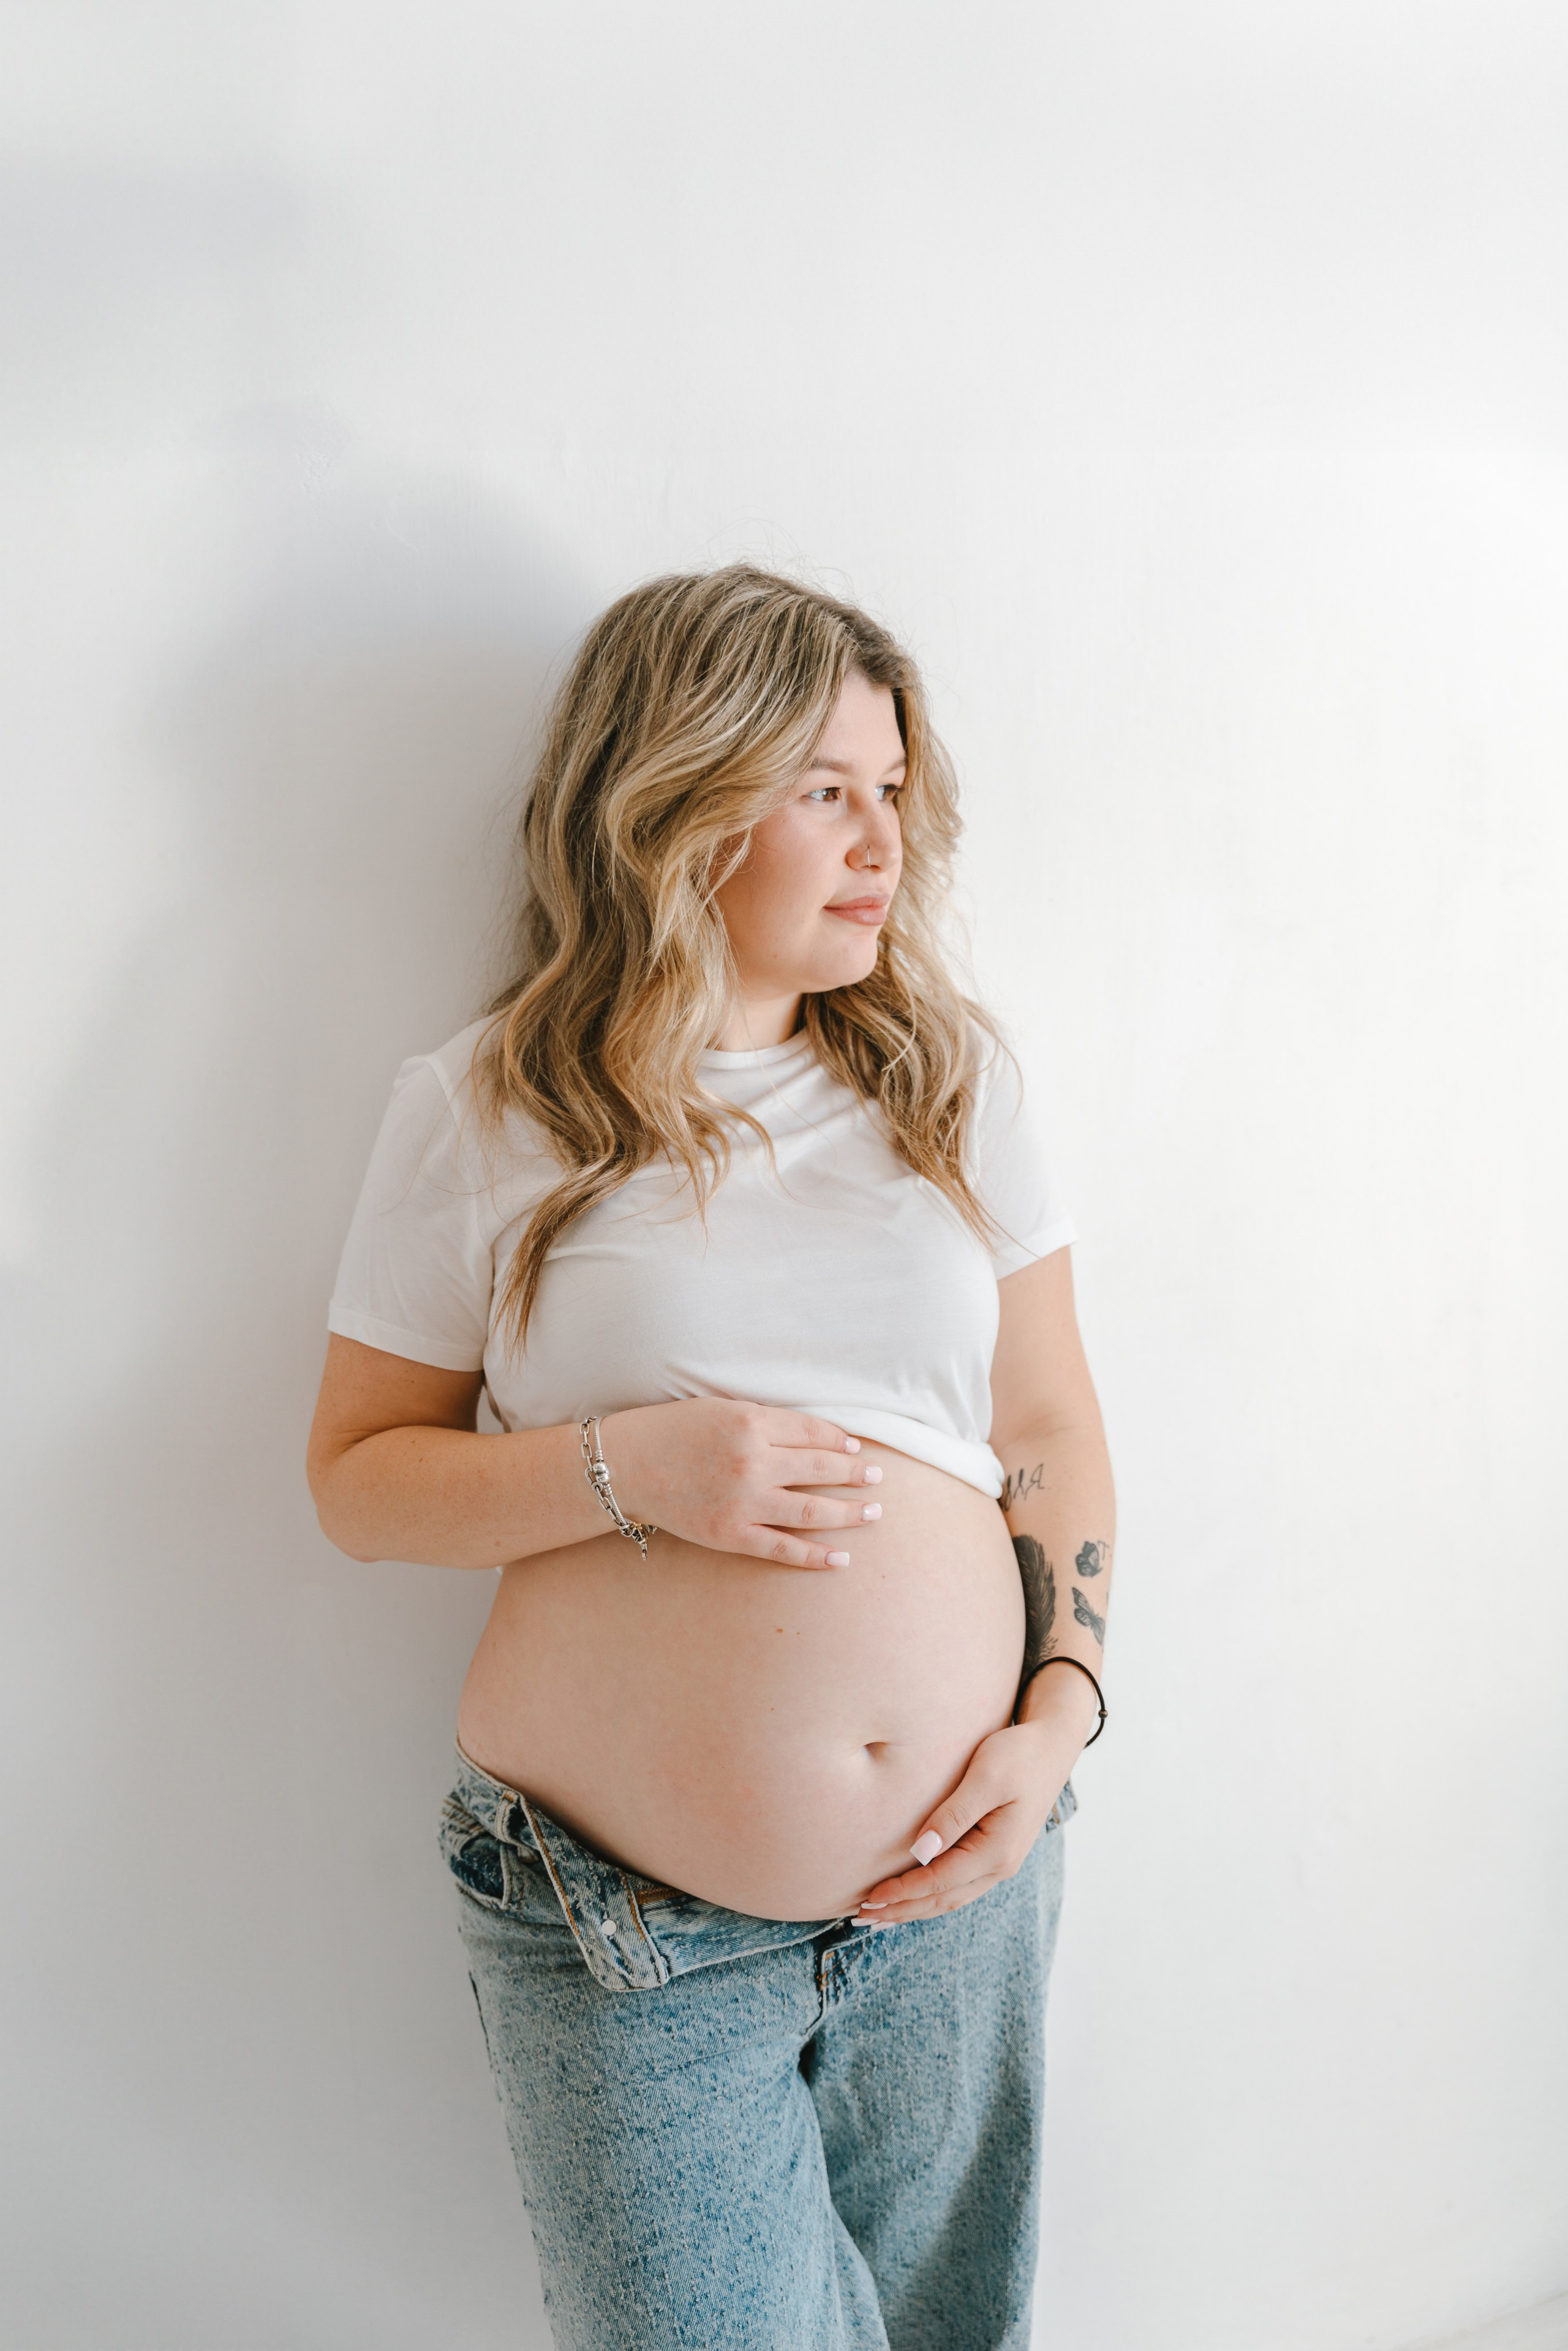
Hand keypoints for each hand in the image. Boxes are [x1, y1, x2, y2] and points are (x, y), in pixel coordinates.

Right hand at [598, 1399, 884, 1570]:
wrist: (626, 1466)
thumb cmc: (672, 1431)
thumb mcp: (720, 1409)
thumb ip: (764, 1421)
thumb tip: (812, 1435)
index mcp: (751, 1423)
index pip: (812, 1432)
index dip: (840, 1441)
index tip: (857, 1449)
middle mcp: (752, 1461)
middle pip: (820, 1467)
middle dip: (855, 1474)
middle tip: (878, 1476)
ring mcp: (743, 1501)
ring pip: (811, 1509)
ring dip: (848, 1512)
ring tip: (874, 1512)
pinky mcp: (731, 1534)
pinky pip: (783, 1547)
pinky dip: (815, 1555)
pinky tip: (841, 1558)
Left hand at [852, 1671, 1096, 1922]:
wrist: (1052, 1746)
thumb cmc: (1018, 1754)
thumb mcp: (985, 1777)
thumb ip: (953, 1815)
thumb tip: (920, 1851)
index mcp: (997, 1851)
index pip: (939, 1881)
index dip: (902, 1892)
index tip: (869, 1897)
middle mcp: (1000, 1866)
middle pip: (942, 1900)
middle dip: (902, 1910)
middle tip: (861, 1918)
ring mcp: (1000, 1863)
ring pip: (950, 1898)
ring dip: (914, 1908)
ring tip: (879, 1916)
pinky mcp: (995, 1853)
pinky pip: (958, 1885)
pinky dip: (931, 1896)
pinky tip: (912, 1897)